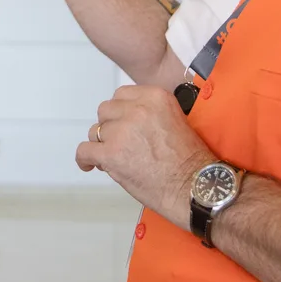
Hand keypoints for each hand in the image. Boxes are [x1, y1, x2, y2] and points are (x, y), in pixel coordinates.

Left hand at [77, 85, 216, 230]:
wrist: (196, 186)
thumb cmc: (191, 160)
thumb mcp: (176, 120)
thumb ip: (151, 113)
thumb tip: (128, 119)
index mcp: (155, 97)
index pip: (121, 95)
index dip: (120, 113)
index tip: (123, 124)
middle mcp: (136, 109)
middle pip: (105, 111)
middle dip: (110, 127)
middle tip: (120, 143)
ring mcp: (122, 131)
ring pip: (95, 131)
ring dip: (101, 143)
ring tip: (112, 157)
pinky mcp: (111, 154)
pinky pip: (84, 151)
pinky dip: (85, 159)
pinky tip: (89, 165)